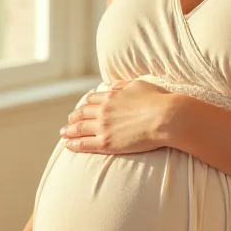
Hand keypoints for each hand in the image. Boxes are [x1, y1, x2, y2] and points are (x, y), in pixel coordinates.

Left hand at [61, 78, 175, 154]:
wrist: (166, 117)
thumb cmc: (158, 100)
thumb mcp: (139, 85)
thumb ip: (124, 86)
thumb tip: (114, 85)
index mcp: (111, 96)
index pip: (91, 100)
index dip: (83, 105)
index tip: (80, 109)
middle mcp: (103, 110)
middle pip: (82, 113)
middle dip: (73, 118)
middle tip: (68, 123)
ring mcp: (103, 127)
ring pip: (79, 129)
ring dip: (69, 131)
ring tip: (64, 134)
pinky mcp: (106, 143)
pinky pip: (84, 144)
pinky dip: (74, 144)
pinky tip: (68, 145)